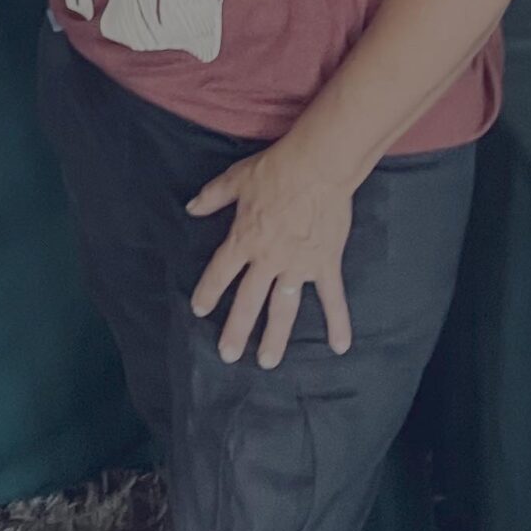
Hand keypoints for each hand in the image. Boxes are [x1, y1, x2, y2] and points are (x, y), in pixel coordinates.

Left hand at [186, 144, 356, 367]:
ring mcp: (298, 266)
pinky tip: (340, 346)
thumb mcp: (234, 180)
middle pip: (248, 301)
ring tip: (267, 362)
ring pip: (284, 309)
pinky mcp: (324, 264)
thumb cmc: (274, 171)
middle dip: (236, 330)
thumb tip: (190, 207)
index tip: (199, 310)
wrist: (316, 168)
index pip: (220, 272)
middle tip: (228, 356)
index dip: (208, 291)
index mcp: (243, 240)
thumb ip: (211, 197)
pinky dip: (338, 322)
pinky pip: (332, 298)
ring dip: (275, 337)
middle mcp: (267, 260)